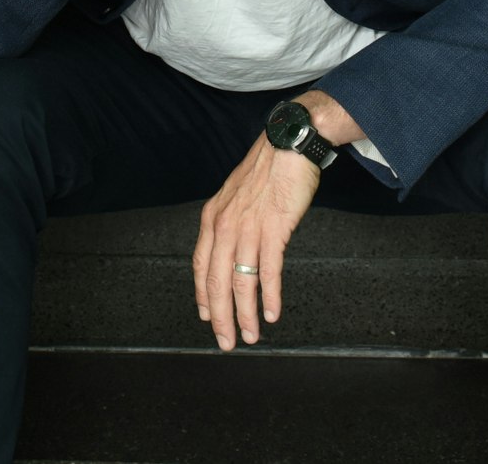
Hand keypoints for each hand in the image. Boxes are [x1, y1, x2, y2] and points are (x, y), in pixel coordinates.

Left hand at [191, 132, 321, 350]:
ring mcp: (248, 228)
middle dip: (221, 317)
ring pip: (241, 281)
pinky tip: (272, 313)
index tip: (208, 318)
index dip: (203, 296)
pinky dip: (269, 296)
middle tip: (227, 341)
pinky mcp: (273, 229)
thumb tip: (231, 251)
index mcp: (213, 218)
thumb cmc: (265, 170)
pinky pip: (268, 271)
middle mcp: (224, 225)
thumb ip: (229, 223)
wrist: (286, 146)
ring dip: (245, 313)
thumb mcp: (234, 196)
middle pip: (216, 281)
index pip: (201, 267)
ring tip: (251, 335)